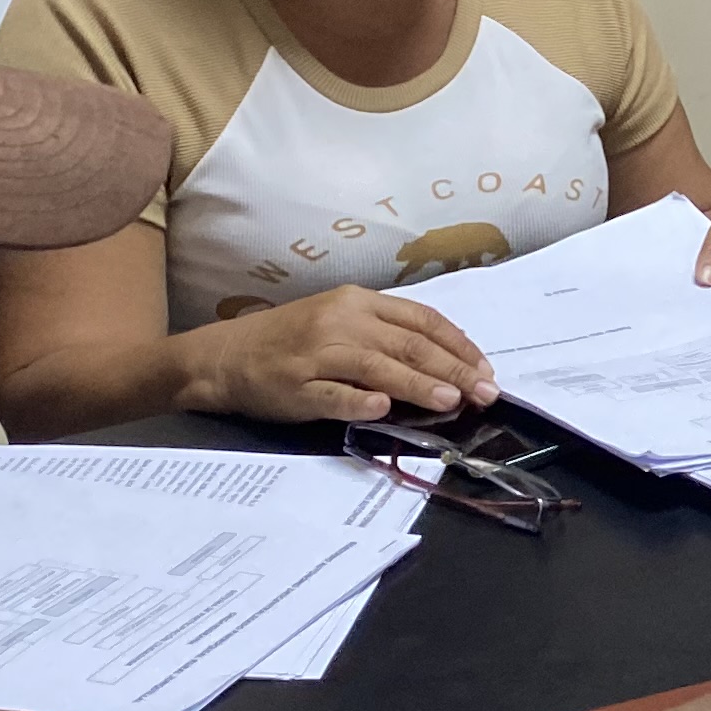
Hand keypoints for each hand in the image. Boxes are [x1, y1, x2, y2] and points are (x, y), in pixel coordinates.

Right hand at [192, 284, 496, 424]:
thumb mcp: (341, 323)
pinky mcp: (295, 386)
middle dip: (453, 369)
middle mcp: (340, 322)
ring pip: (377, 367)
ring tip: (452, 401)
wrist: (224, 356)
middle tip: (486, 393)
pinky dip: (358, 401)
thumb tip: (447, 365)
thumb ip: (386, 337)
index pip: (422, 320)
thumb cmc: (291, 340)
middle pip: (408, 344)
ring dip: (418, 384)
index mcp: (357, 302)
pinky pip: (332, 395)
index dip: (459, 345)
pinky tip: (382, 408)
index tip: (487, 370)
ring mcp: (317, 354)